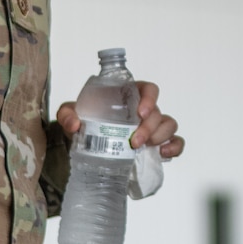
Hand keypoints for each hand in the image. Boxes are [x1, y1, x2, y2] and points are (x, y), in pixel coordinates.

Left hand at [56, 81, 184, 157]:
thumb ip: (67, 114)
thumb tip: (75, 125)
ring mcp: (153, 127)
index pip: (149, 89)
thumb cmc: (84, 120)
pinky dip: (174, 147)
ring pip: (169, 125)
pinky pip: (175, 142)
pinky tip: (163, 154)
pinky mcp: (156, 144)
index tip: (141, 112)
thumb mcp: (71, 113)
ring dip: (161, 137)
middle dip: (150, 127)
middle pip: (158, 112)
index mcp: (130, 95)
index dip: (150, 98)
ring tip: (143, 148)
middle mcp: (145, 109)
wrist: (86, 141)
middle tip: (134, 142)